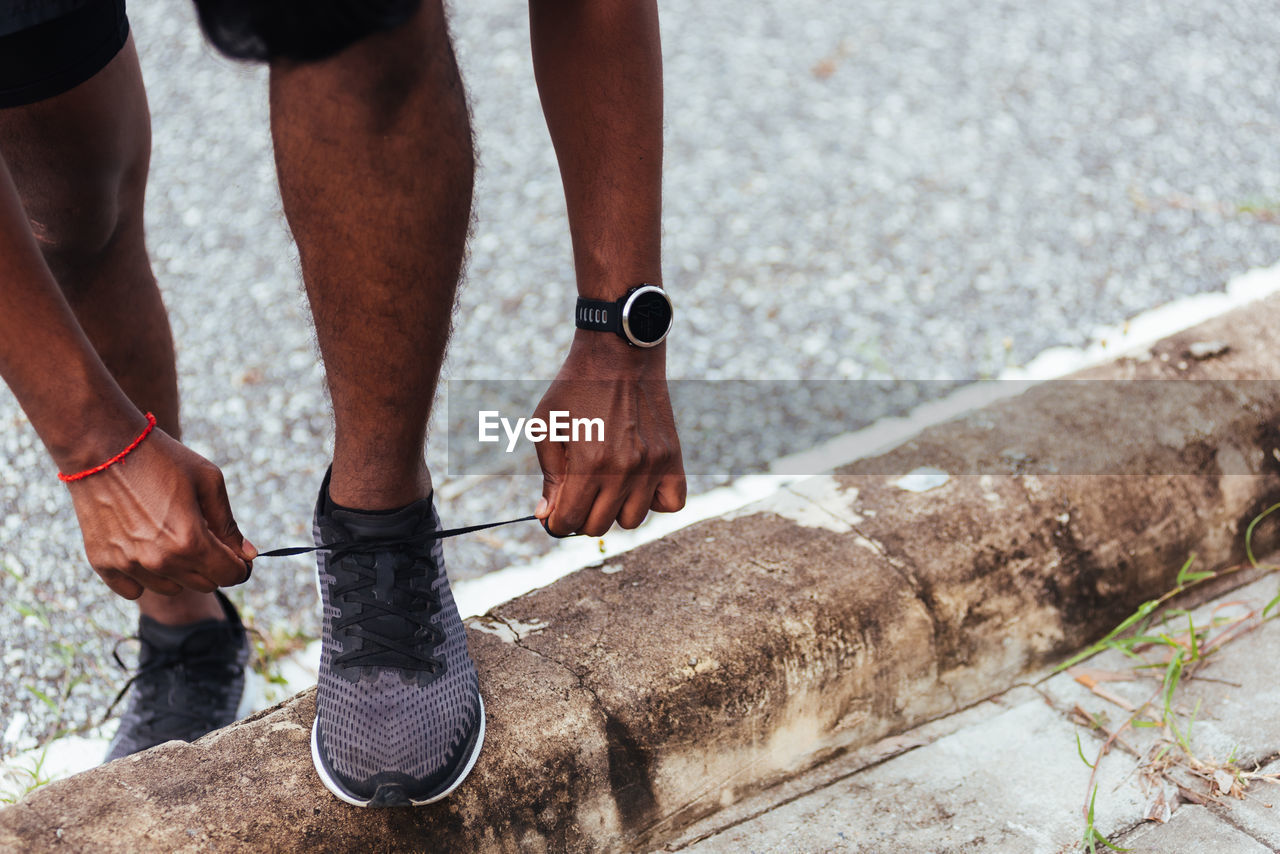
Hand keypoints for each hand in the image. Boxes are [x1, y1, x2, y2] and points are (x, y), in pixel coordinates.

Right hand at [64, 428, 255, 598]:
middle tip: (203, 538)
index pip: (230, 576)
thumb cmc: (161, 458)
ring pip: (171, 588)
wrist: (100, 446)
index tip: (237, 554)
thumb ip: (228, 524)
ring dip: (178, 571)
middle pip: (204, 584)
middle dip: (212, 566)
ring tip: (170, 537)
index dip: (240, 565)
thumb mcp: (208, 481)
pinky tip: (144, 549)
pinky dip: (144, 576)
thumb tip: (249, 555)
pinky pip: (133, 589)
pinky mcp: (102, 563)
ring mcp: (128, 564)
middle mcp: (160, 560)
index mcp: (190, 541)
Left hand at [533, 332, 685, 536]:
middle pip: (598, 527)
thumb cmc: (575, 388)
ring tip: (607, 487)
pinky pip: (671, 504)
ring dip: (615, 510)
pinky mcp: (672, 457)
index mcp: (589, 463)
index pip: (569, 522)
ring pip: (633, 521)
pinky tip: (638, 485)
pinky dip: (654, 502)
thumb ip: (549, 475)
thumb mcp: (547, 426)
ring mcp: (652, 466)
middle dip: (581, 517)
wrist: (620, 354)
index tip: (555, 514)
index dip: (556, 523)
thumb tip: (546, 515)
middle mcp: (623, 470)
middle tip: (578, 496)